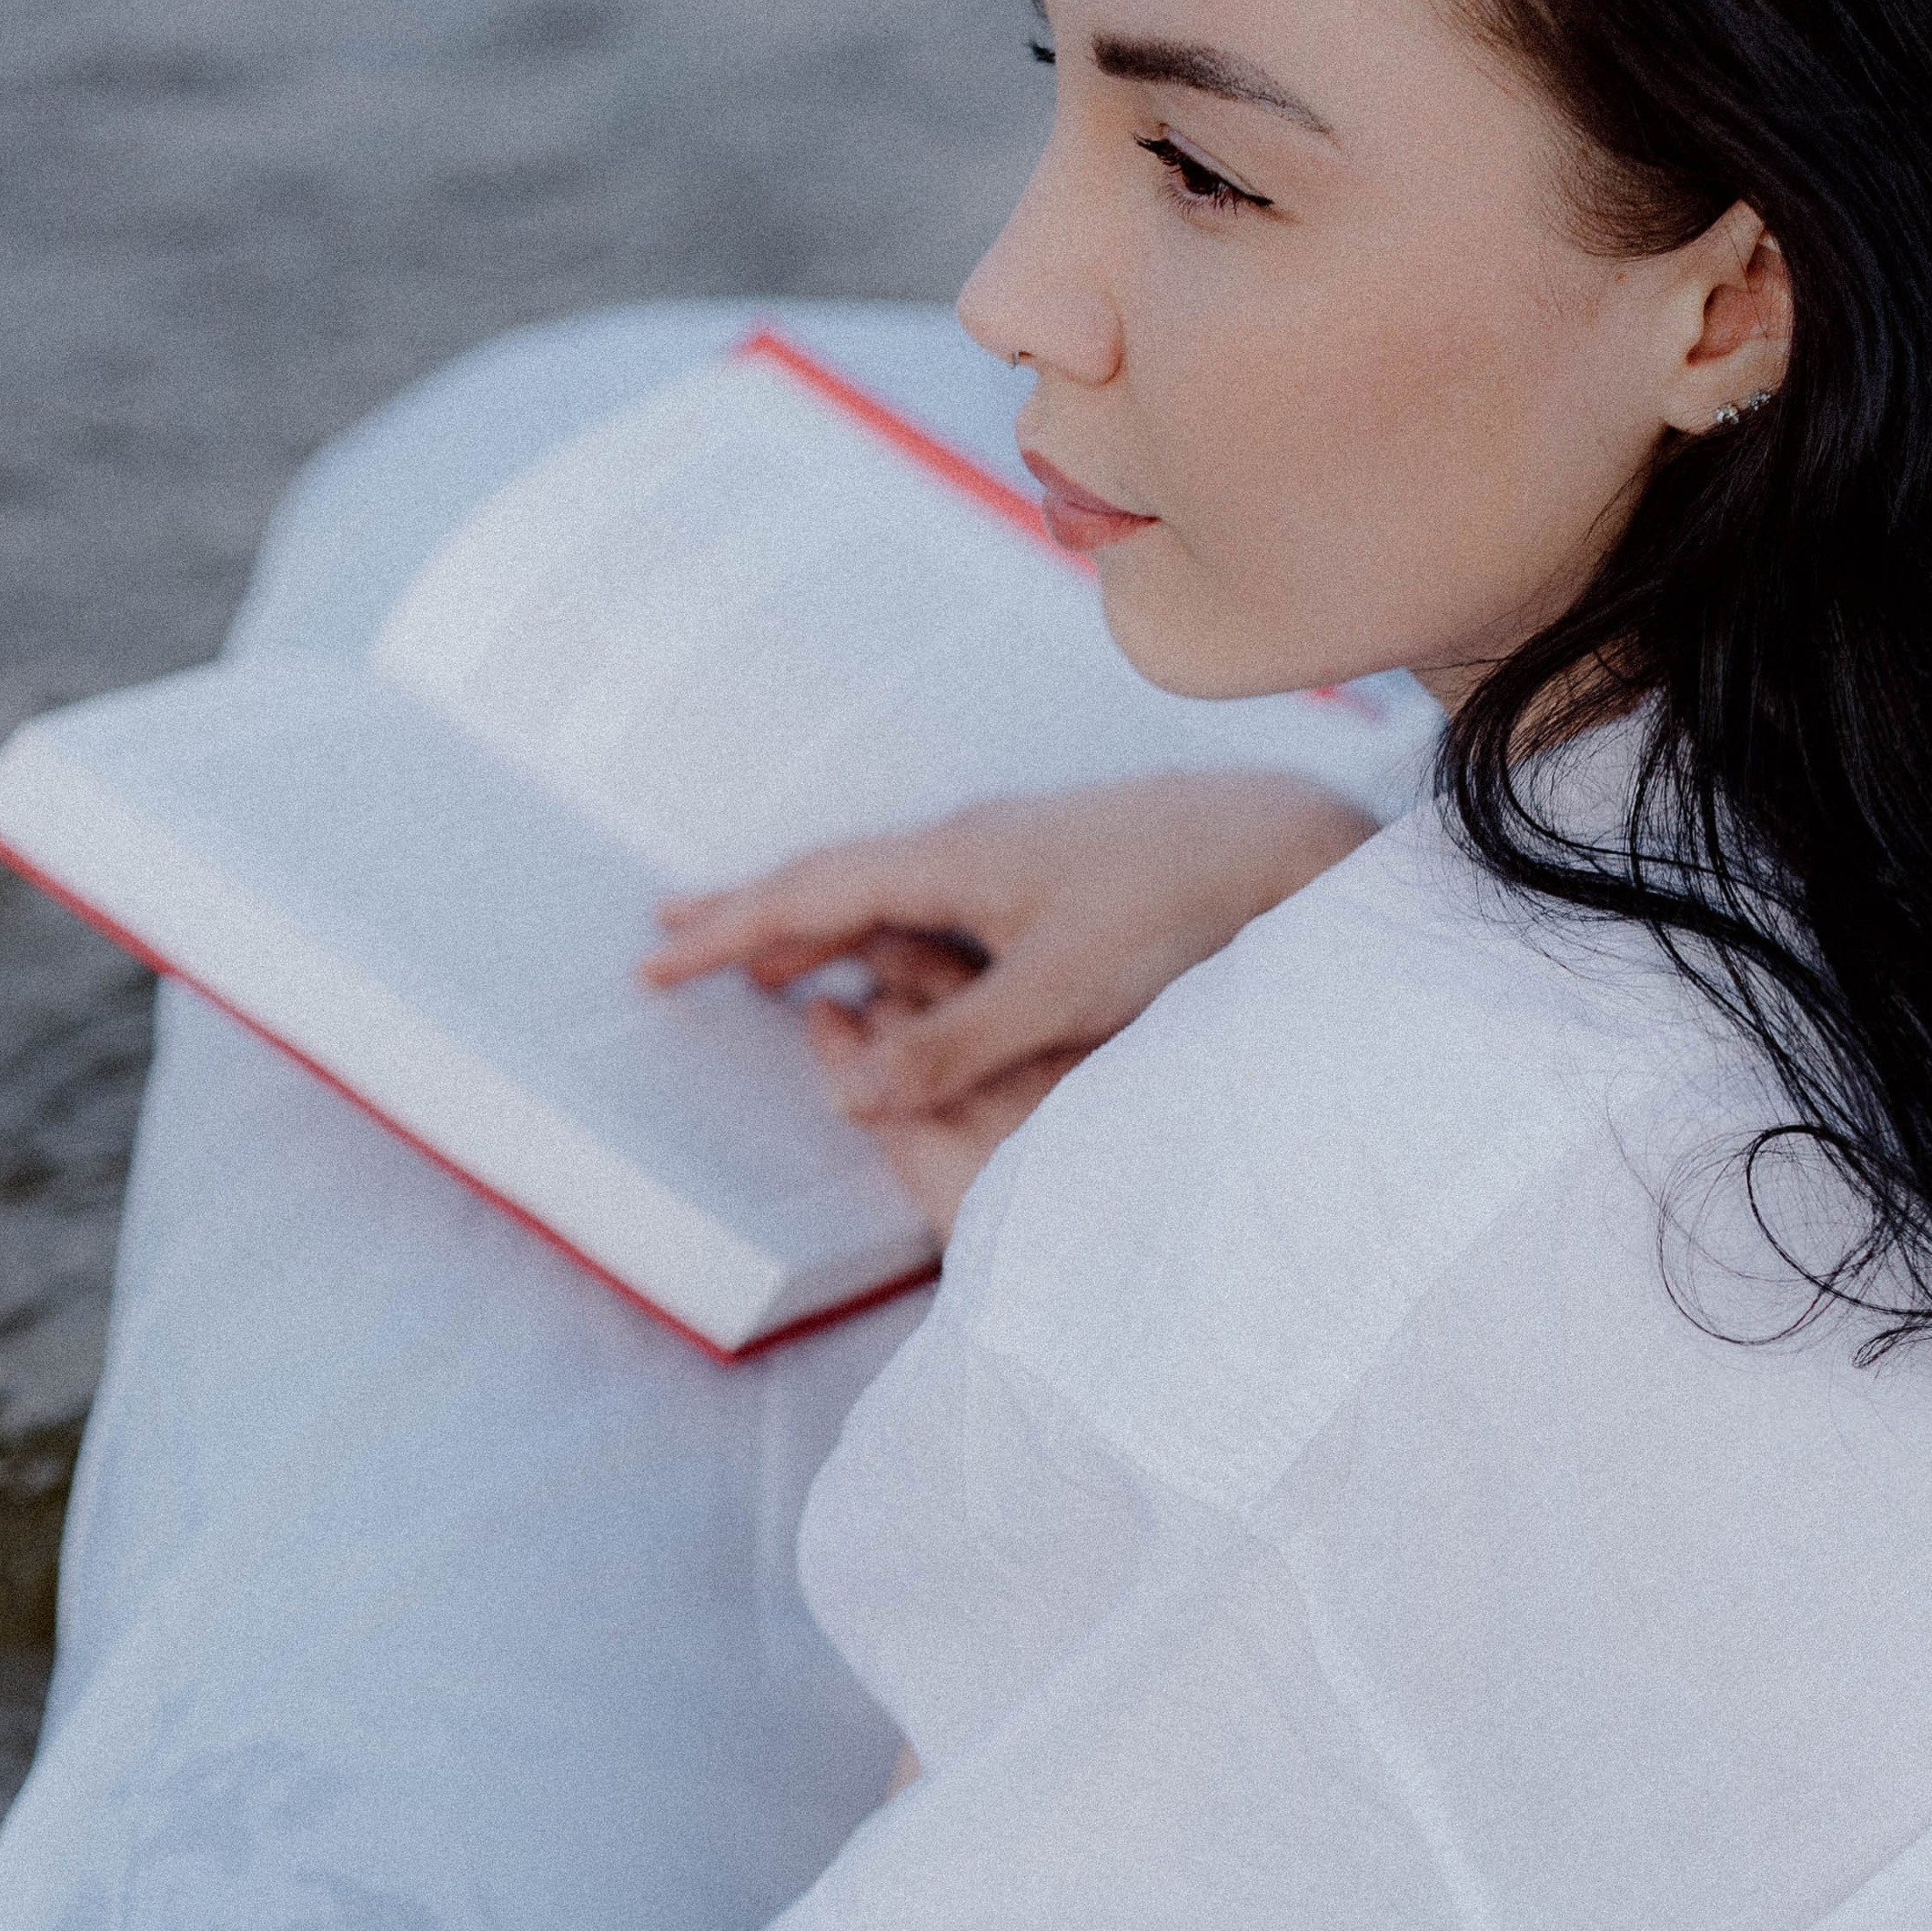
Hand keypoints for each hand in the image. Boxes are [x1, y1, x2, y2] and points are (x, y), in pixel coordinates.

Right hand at [643, 773, 1375, 1238]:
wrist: (1277, 839)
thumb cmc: (1175, 907)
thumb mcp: (1062, 991)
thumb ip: (956, 1045)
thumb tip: (848, 1090)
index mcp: (950, 861)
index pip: (808, 897)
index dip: (726, 933)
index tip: (654, 963)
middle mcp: (964, 843)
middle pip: (827, 880)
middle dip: (744, 916)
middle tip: (665, 941)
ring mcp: (1003, 850)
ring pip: (878, 888)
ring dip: (809, 921)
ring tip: (755, 957)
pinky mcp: (1043, 868)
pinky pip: (925, 896)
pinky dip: (877, 924)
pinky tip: (882, 950)